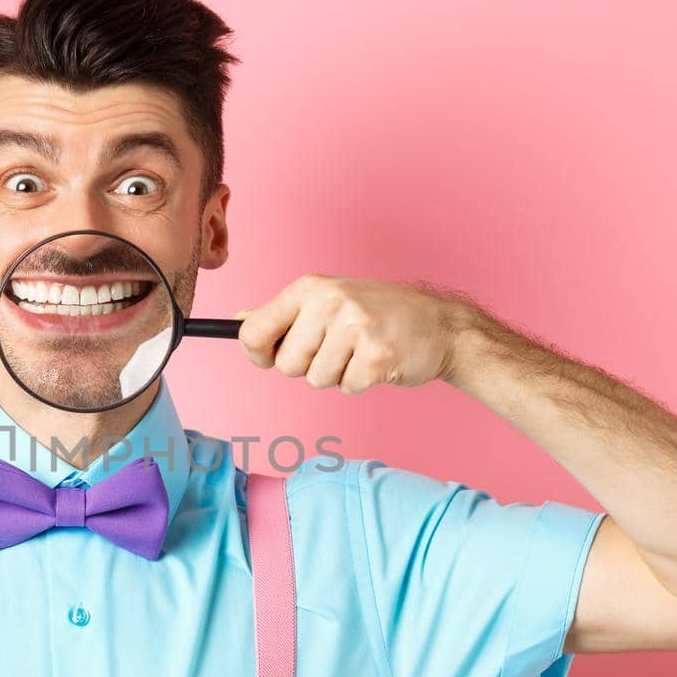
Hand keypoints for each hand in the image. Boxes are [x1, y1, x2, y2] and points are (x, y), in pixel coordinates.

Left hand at [233, 274, 475, 392]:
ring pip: (316, 380)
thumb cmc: (377, 313)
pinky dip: (360, 382)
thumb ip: (282, 314)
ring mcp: (355, 328)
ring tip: (360, 351)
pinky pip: (346, 388)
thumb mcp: (326, 300)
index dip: (257, 354)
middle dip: (308, 366)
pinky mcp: (377, 356)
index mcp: (309, 288)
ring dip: (337, 374)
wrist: (439, 324)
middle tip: (338, 347)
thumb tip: (237, 321)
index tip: (270, 357)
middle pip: (285, 365)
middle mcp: (329, 302)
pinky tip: (377, 361)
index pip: (252, 332)